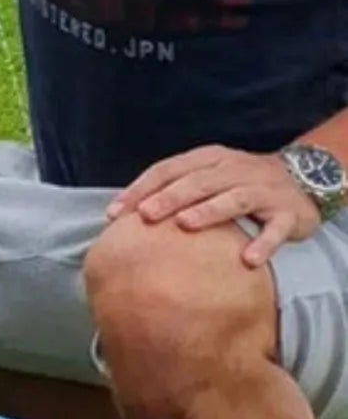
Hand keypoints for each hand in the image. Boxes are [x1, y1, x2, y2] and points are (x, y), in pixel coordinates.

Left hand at [106, 144, 320, 266]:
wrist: (305, 180)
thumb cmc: (240, 184)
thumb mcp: (208, 177)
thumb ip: (174, 188)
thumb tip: (126, 215)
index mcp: (208, 159)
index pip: (167, 170)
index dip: (140, 189)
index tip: (115, 213)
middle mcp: (234, 169)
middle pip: (197, 181)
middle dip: (168, 197)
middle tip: (144, 215)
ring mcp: (263, 189)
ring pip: (235, 198)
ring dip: (209, 211)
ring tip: (185, 225)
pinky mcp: (288, 212)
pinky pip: (276, 228)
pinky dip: (264, 242)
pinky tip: (249, 259)